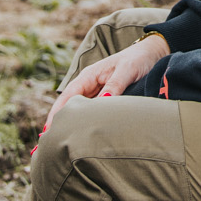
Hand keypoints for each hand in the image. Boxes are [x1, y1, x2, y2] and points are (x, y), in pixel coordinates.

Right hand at [40, 34, 171, 140]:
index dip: (56, 114)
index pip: (67, 97)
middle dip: (59, 124)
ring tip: (62, 147)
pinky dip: (85, 125)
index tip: (48, 131)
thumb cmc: (138, 59)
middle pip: (69, 107)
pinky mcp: (106, 100)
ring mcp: (96, 94)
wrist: (152, 54)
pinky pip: (92, 114)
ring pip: (80, 112)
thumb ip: (115, 85)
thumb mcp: (127, 70)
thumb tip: (102, 101)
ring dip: (72, 126)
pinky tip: (83, 138)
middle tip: (51, 145)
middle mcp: (89, 86)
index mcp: (88, 76)